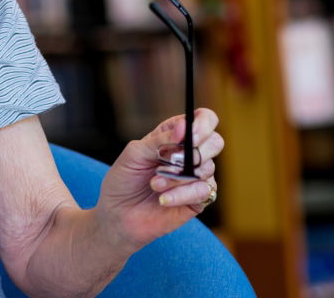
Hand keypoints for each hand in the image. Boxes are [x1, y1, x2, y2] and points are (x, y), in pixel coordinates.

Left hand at [94, 108, 223, 250]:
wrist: (118, 214)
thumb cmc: (124, 180)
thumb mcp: (134, 153)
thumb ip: (159, 140)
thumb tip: (183, 127)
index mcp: (175, 135)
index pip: (204, 119)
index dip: (203, 124)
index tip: (189, 135)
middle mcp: (190, 154)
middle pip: (215, 142)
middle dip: (194, 152)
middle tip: (172, 161)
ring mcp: (197, 177)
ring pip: (206, 168)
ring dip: (177, 177)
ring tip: (155, 184)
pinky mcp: (199, 199)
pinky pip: (204, 191)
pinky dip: (181, 194)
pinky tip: (163, 199)